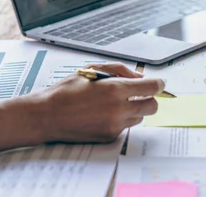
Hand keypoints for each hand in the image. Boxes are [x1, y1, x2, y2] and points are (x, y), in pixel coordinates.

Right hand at [0, 63, 164, 154]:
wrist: (46, 115)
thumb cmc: (67, 90)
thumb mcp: (93, 70)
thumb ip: (120, 70)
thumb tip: (140, 77)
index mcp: (115, 89)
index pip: (152, 87)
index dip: (158, 83)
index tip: (158, 83)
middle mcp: (119, 109)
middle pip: (152, 106)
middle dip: (149, 98)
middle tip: (138, 93)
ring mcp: (115, 125)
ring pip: (139, 117)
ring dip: (134, 109)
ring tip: (113, 103)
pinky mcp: (109, 136)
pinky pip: (125, 127)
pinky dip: (121, 119)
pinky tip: (103, 113)